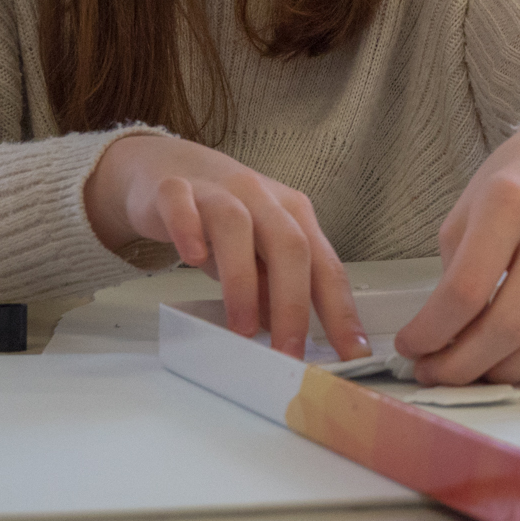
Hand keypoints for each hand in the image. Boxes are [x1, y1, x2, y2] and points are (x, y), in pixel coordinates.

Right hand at [83, 133, 366, 359]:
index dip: (341, 312)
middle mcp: (263, 198)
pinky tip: (192, 257)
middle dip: (293, 304)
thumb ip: (272, 289)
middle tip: (288, 353)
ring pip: (238, 226)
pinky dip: (188, 228)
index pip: (326, 266)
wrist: (167, 166)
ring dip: (243, 281)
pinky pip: (181, 203)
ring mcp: (218, 190)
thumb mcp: (255, 255)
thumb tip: (289, 337)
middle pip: (290, 245)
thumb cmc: (219, 218)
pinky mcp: (172, 189)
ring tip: (242, 328)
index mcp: (293, 216)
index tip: (352, 354)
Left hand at [391, 102, 519, 385]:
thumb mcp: (469, 208)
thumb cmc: (517, 182)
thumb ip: (455, 270)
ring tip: (477, 370)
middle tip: (436, 372)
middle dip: (462, 366)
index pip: (466, 288)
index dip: (431, 331)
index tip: (410, 347)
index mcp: (510, 202)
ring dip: (504, 374)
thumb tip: (443, 339)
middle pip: (509, 325)